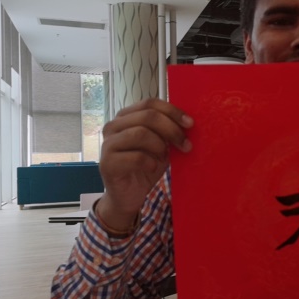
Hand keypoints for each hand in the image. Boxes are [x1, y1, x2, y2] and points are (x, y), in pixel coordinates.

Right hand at [96, 98, 192, 230]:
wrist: (130, 196)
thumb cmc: (146, 167)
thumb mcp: (162, 146)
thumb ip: (169, 132)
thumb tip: (188, 123)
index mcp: (127, 117)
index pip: (150, 103)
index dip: (172, 111)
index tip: (190, 124)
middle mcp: (114, 126)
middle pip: (148, 116)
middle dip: (172, 130)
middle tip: (186, 145)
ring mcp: (108, 144)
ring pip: (140, 134)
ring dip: (160, 146)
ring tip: (164, 158)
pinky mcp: (107, 163)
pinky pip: (136, 157)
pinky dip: (151, 162)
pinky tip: (153, 168)